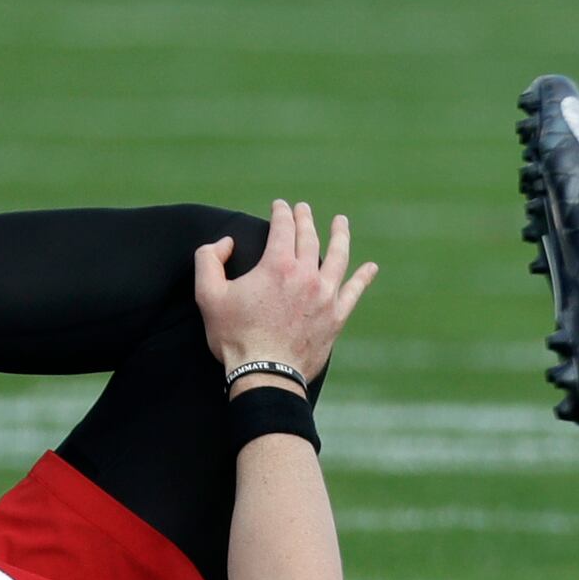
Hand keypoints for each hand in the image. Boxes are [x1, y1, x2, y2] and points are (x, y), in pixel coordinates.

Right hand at [195, 198, 378, 386]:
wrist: (265, 373)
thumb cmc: (234, 336)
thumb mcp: (207, 294)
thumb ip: (209, 259)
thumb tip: (227, 242)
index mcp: (277, 265)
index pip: (284, 227)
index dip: (282, 212)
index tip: (280, 206)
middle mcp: (307, 275)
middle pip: (310, 238)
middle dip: (306, 219)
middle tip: (304, 209)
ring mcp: (326, 296)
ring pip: (338, 257)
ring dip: (339, 236)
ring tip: (341, 223)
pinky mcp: (337, 317)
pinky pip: (354, 291)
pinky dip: (363, 277)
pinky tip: (370, 268)